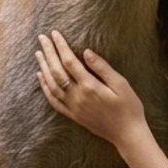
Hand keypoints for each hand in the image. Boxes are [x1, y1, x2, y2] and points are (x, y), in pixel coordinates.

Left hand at [35, 31, 147, 151]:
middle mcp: (77, 97)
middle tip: (42, 38)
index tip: (55, 33)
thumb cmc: (129, 107)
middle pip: (57, 71)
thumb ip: (102, 68)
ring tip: (39, 53)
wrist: (127, 134)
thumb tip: (86, 52)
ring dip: (44, 67)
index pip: (70, 61)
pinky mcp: (73, 115)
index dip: (61, 46)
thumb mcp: (121, 84)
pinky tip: (41, 77)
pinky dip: (45, 87)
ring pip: (51, 85)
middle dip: (49, 53)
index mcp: (90, 86)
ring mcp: (73, 107)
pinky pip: (53, 100)